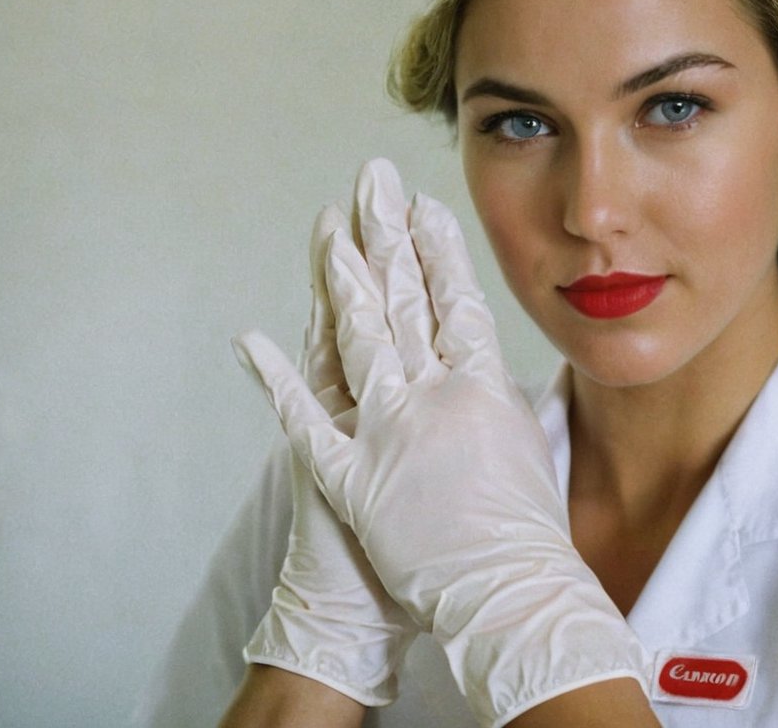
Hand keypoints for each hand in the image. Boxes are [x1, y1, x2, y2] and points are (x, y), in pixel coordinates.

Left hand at [234, 159, 645, 727]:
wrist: (503, 596)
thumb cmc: (526, 532)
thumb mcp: (524, 448)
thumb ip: (498, 399)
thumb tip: (487, 364)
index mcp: (483, 386)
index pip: (455, 299)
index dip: (437, 248)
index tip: (423, 204)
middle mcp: (431, 396)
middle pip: (403, 300)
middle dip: (386, 235)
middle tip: (374, 182)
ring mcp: (384, 432)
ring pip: (356, 338)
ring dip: (339, 281)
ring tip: (327, 228)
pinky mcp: (346, 475)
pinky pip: (300, 420)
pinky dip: (274, 379)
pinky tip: (250, 340)